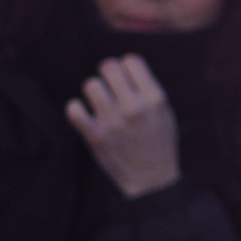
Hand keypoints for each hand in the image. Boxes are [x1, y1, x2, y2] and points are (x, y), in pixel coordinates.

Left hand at [65, 56, 181, 197]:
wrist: (152, 179)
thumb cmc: (160, 144)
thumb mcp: (165, 113)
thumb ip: (148, 90)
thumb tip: (126, 67)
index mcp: (155, 98)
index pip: (131, 61)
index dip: (125, 66)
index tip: (125, 76)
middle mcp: (133, 107)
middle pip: (109, 68)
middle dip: (107, 73)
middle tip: (109, 84)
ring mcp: (113, 121)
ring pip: (91, 85)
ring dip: (94, 90)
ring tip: (99, 101)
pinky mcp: (96, 136)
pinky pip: (74, 110)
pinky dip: (76, 108)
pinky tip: (83, 113)